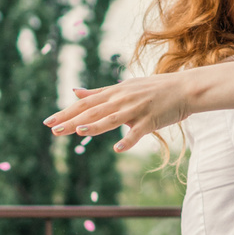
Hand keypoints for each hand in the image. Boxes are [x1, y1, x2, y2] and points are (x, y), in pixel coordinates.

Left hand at [44, 73, 191, 150]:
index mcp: (115, 92)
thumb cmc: (155, 89)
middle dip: (72, 120)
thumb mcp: (124, 87)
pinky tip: (117, 148)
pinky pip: (138, 132)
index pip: (86, 103)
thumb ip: (99, 92)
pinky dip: (128, 140)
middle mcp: (122, 100)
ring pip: (112, 119)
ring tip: (78, 132)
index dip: (66, 112)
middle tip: (53, 130)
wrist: (185, 89)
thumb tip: (75, 91)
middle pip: (94, 111)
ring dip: (96, 125)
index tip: (48, 121)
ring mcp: (137, 110)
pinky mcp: (151, 120)